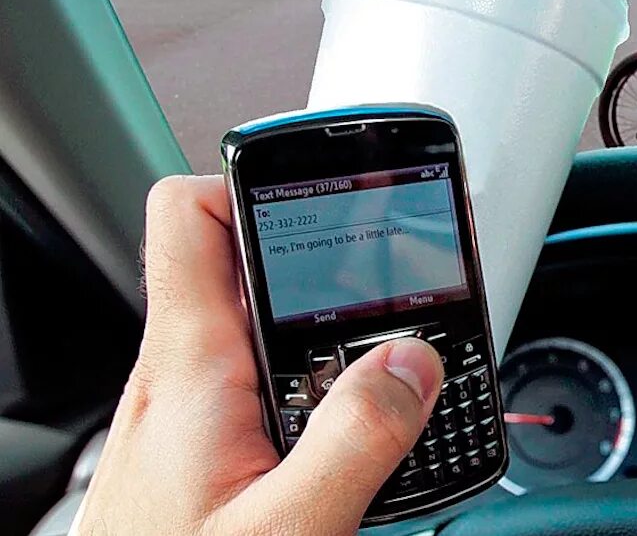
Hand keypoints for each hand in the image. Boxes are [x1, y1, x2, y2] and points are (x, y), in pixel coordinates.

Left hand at [72, 176, 445, 535]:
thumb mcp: (284, 529)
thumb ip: (354, 442)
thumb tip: (412, 364)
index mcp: (189, 368)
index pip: (190, 213)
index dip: (254, 180)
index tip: (327, 190)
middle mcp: (181, 374)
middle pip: (247, 262)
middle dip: (325, 264)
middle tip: (391, 284)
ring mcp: (190, 408)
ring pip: (262, 323)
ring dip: (328, 328)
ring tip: (387, 361)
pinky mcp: (203, 443)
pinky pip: (263, 376)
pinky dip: (315, 379)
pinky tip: (352, 425)